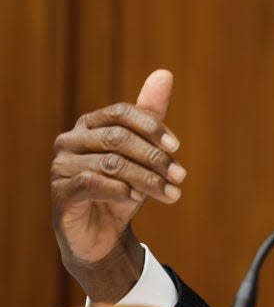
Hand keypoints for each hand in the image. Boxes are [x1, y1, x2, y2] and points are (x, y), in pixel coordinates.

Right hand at [50, 69, 185, 300]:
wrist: (102, 233)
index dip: (151, 127)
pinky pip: (92, 183)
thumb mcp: (143, 153)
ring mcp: (61, 166)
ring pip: (111, 163)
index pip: (120, 113)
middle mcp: (70, 140)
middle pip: (118, 138)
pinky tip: (136, 200)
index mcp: (90, 124)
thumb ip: (152, 117)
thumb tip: (165, 73)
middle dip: (154, 157)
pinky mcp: (60, 193)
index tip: (176, 147)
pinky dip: (120, 190)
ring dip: (147, 179)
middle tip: (180, 176)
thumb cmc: (124, 186)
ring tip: (170, 194)